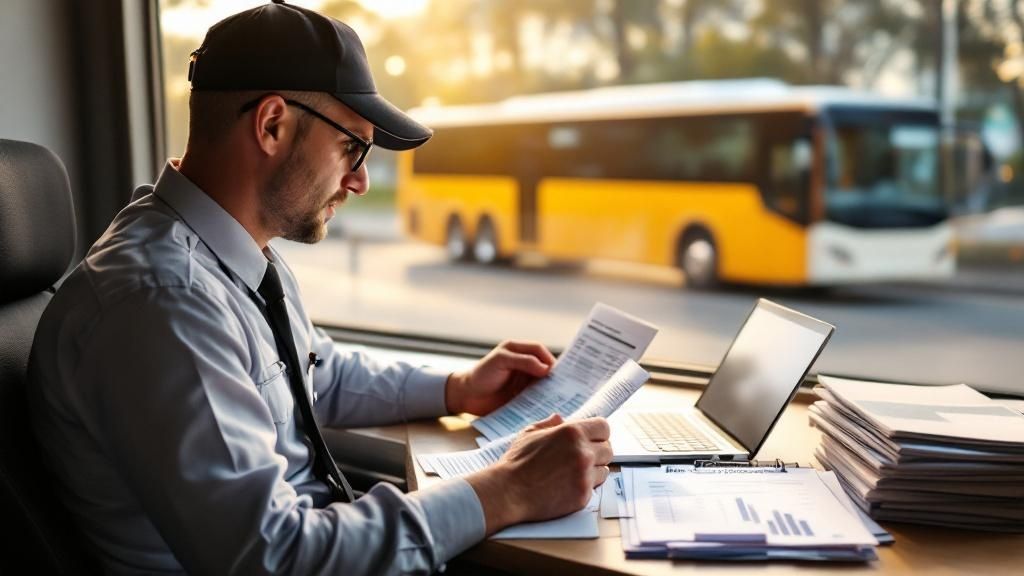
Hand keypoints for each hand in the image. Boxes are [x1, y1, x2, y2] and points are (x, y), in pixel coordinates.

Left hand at [445, 340, 554, 415]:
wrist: (466, 396)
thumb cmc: (480, 374)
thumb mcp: (501, 361)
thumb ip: (523, 361)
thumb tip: (547, 368)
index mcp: (518, 351)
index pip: (539, 351)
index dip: (549, 358)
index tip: (560, 371)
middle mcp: (523, 365)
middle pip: (545, 367)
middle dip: (554, 375)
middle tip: (566, 385)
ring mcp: (523, 382)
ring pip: (543, 383)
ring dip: (550, 390)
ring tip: (561, 398)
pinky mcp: (522, 397)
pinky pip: (536, 397)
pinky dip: (543, 401)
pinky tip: (548, 406)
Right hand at [465, 414, 612, 533]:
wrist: (509, 492)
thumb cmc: (516, 462)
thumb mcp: (529, 433)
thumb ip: (549, 424)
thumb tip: (560, 418)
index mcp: (572, 432)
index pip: (604, 428)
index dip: (598, 433)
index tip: (592, 439)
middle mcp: (583, 452)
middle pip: (608, 449)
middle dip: (597, 452)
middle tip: (582, 457)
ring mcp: (585, 475)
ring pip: (604, 470)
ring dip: (593, 470)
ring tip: (573, 473)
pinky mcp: (583, 496)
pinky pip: (594, 488)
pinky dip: (584, 487)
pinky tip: (567, 486)